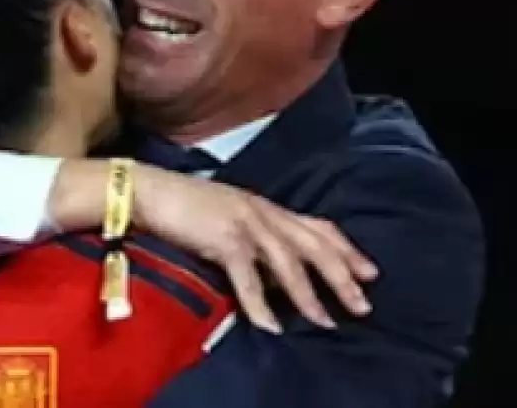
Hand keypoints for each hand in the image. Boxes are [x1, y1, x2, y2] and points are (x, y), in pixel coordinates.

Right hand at [132, 164, 377, 332]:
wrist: (147, 190)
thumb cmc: (182, 206)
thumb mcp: (228, 219)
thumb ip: (254, 241)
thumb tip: (275, 277)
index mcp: (264, 206)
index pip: (317, 226)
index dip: (346, 249)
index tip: (369, 273)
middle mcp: (262, 211)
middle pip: (314, 244)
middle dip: (342, 276)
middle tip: (363, 304)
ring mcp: (244, 222)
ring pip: (289, 262)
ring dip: (309, 295)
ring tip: (325, 322)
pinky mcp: (223, 237)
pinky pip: (248, 277)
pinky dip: (261, 304)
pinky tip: (272, 327)